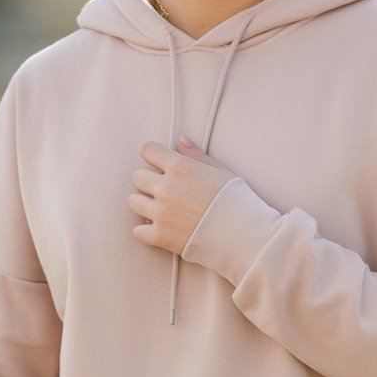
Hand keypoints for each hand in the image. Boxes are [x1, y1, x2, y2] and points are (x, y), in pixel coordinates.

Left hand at [128, 137, 237, 255]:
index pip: (148, 150)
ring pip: (133, 201)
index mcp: (180, 168)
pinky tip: (160, 228)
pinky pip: (138, 230)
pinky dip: (146, 230)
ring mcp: (161, 213)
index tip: (158, 163)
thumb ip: (196, 155)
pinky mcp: (160, 236)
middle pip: (138, 176)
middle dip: (148, 181)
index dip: (153, 156)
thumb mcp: (219, 171)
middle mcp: (166, 188)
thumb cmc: (235, 200)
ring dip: (144, 204)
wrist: (243, 234)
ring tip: (160, 209)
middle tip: (164, 190)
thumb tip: (181, 140)